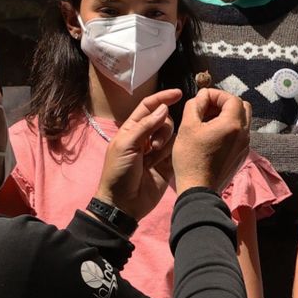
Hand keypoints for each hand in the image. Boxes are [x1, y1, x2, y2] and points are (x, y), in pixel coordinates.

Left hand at [94, 89, 180, 220]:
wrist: (124, 204)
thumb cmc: (119, 172)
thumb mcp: (127, 145)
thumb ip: (146, 125)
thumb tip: (164, 108)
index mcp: (132, 129)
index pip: (149, 107)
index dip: (163, 98)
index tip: (178, 93)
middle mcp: (146, 137)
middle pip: (164, 120)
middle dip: (162, 128)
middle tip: (153, 146)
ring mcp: (158, 151)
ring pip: (172, 135)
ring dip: (165, 143)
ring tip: (155, 158)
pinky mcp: (168, 164)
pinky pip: (177, 150)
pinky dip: (172, 153)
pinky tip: (163, 163)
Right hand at [173, 89, 250, 193]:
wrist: (199, 189)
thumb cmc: (190, 157)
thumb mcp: (187, 126)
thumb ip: (195, 105)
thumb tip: (203, 95)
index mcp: (233, 124)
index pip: (232, 99)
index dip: (217, 95)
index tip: (203, 98)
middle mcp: (244, 134)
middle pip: (242, 107)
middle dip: (225, 103)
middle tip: (208, 108)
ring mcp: (245, 146)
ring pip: (243, 121)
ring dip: (228, 116)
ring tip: (208, 121)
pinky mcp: (242, 155)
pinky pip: (240, 135)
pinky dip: (230, 129)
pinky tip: (213, 136)